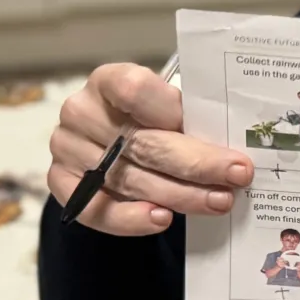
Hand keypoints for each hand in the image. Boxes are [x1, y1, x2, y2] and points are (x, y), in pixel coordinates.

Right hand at [48, 62, 253, 235]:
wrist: (111, 135)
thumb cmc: (149, 114)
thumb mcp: (167, 104)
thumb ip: (187, 117)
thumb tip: (229, 147)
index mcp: (109, 80)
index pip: (136, 90)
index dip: (172, 112)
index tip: (214, 132)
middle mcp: (81, 111)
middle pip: (143, 142)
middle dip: (198, 164)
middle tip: (237, 176)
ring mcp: (67, 148)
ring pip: (130, 179)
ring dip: (180, 195)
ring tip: (218, 201)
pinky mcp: (61, 183)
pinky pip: (97, 209)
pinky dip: (131, 218)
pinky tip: (162, 219)